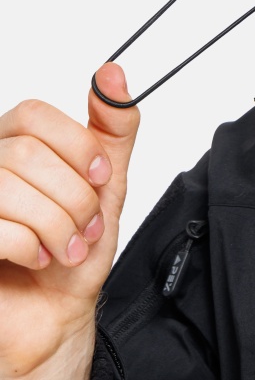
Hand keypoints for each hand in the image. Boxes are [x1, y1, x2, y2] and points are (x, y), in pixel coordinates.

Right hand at [0, 64, 139, 378]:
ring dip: (56, 224)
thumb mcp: (108, 179)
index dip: (76, 146)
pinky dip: (30, 247)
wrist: (57, 312)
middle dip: (74, 196)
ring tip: (67, 246)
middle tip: (87, 225)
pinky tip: (36, 259)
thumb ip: (113, 125)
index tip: (101, 176)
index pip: (33, 114)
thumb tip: (112, 73)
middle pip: (28, 154)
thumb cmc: (78, 246)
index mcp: (16, 143)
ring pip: (9, 187)